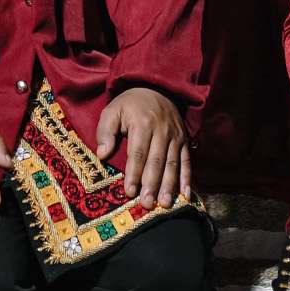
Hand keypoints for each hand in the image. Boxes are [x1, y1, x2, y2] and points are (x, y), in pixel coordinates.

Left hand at [96, 86, 191, 207]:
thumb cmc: (130, 103)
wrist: (157, 86)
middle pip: (156, 161)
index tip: (129, 192)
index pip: (138, 152)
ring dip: (169, 185)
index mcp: (142, 123)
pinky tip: (185, 194)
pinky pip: (187, 161)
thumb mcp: (113, 110)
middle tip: (147, 204)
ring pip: (172, 163)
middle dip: (152, 184)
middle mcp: (162, 130)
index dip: (134, 173)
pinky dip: (187, 178)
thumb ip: (105, 131)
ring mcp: (175, 136)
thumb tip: (102, 154)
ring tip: (165, 204)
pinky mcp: (184, 140)